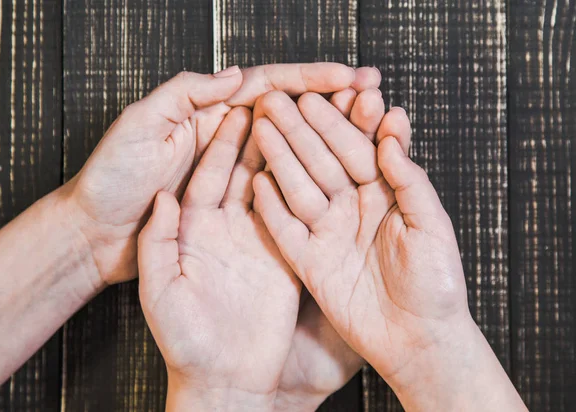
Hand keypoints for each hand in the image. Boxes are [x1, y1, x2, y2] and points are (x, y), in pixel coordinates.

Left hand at [63, 63, 356, 286]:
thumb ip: (186, 95)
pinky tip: (342, 178)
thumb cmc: (110, 182)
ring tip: (371, 127)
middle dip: (332, 103)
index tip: (346, 75)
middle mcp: (226, 146)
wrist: (97, 241)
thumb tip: (237, 76)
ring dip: (331, 140)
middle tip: (373, 92)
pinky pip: (282, 197)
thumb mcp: (140, 126)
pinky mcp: (243, 216)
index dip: (307, 80)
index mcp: (206, 117)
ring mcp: (238, 182)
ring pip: (292, 155)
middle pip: (288, 118)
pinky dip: (313, 185)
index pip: (265, 89)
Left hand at [138, 107, 300, 410]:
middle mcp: (226, 225)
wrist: (218, 382)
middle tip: (291, 98)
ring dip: (295, 152)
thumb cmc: (179, 339)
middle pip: (248, 165)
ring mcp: (257, 240)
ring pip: (277, 184)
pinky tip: (330, 162)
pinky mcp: (285, 259)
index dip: (228, 131)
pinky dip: (310, 190)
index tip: (250, 99)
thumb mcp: (155, 286)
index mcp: (192, 222)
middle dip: (268, 131)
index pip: (211, 164)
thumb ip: (158, 239)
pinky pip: (298, 218)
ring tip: (318, 118)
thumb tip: (165, 195)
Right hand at [253, 92, 525, 410]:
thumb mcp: (433, 227)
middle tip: (275, 100)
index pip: (357, 149)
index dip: (338, 123)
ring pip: (299, 189)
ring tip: (259, 128)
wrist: (419, 340)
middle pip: (321, 162)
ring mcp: (328, 233)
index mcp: (384, 193)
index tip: (318, 95)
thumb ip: (411, 180)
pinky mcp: (309, 261)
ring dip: (280, 159)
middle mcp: (352, 207)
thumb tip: (394, 129)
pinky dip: (270, 208)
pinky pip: (285, 230)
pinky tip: (255, 181)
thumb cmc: (437, 283)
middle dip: (300, 130)